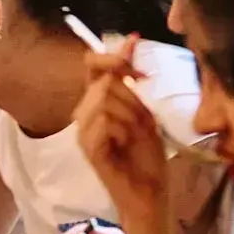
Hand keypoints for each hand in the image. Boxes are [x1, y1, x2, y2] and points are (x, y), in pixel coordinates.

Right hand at [74, 40, 168, 231]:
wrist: (150, 194)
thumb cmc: (147, 156)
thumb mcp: (145, 110)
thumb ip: (132, 79)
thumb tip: (131, 39)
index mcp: (97, 104)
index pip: (93, 65)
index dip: (114, 58)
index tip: (139, 67)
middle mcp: (84, 115)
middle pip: (104, 82)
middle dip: (131, 98)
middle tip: (142, 122)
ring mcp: (83, 133)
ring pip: (103, 99)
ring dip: (128, 115)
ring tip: (133, 135)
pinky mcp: (88, 150)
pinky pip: (102, 122)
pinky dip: (121, 130)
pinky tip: (124, 144)